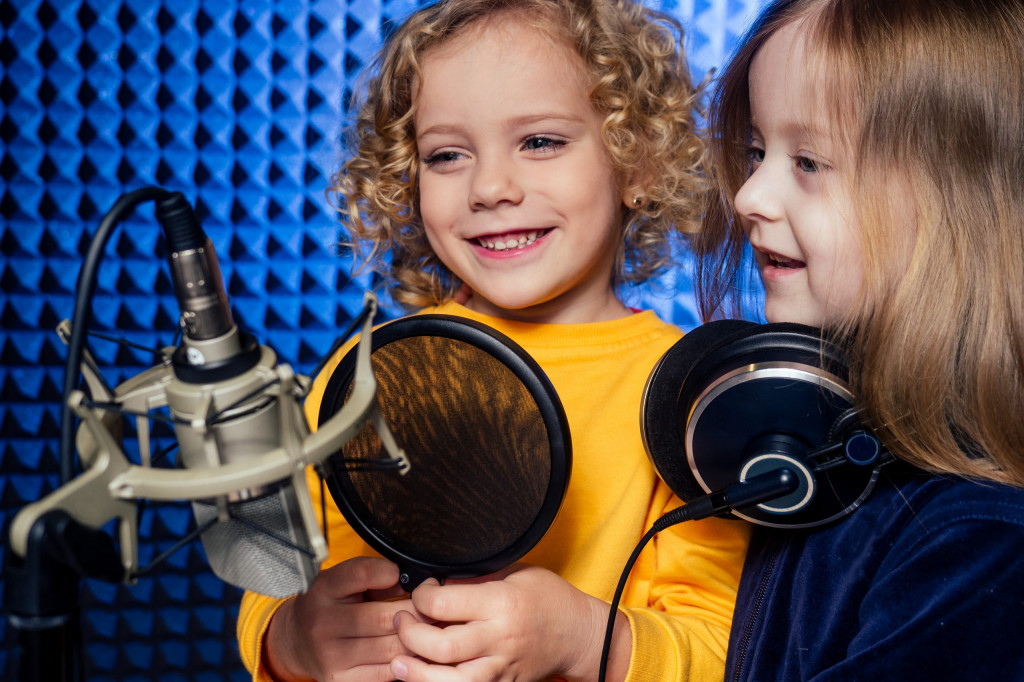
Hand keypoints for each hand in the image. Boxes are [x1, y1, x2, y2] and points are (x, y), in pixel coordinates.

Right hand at [263, 556, 424, 681]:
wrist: (295, 642)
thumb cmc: (329, 605)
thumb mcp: (343, 582)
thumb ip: (376, 577)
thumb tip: (419, 583)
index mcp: (323, 589)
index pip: (363, 573)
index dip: (391, 572)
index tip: (404, 576)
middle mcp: (323, 623)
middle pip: (386, 617)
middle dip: (419, 610)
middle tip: (438, 607)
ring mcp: (331, 656)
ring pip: (393, 647)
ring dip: (420, 638)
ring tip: (434, 628)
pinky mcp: (342, 681)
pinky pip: (388, 672)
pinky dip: (407, 660)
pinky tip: (416, 650)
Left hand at [389, 564, 631, 680]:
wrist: (578, 634)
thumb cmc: (548, 598)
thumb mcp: (515, 572)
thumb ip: (476, 579)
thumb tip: (437, 581)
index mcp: (502, 603)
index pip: (443, 603)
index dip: (420, 595)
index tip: (421, 590)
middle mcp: (499, 638)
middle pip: (440, 646)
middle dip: (409, 634)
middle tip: (401, 620)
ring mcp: (500, 667)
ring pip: (449, 681)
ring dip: (417, 673)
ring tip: (399, 661)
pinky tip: (423, 676)